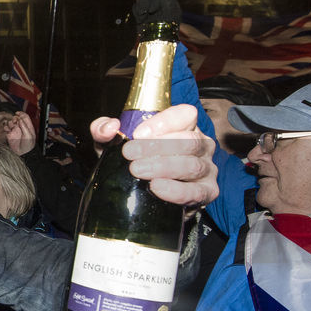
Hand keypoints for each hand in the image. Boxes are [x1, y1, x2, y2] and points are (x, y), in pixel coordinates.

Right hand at [5, 111, 37, 155]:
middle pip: (17, 118)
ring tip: (12, 126)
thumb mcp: (29, 135)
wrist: (23, 153)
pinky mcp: (10, 135)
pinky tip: (8, 129)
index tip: (17, 113)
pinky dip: (6, 127)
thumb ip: (24, 127)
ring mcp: (15, 131)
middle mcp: (21, 128)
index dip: (21, 114)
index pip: (24, 117)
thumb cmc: (28, 146)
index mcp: (27, 127)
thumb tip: (20, 120)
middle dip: (15, 118)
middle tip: (15, 120)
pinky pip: (6, 128)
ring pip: (11, 122)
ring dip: (10, 122)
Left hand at [90, 104, 217, 206]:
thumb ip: (104, 130)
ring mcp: (206, 169)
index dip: (164, 122)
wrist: (141, 195)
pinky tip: (157, 187)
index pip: (185, 114)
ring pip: (192, 165)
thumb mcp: (113, 143)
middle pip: (189, 140)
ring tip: (137, 170)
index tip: (137, 134)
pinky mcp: (207, 193)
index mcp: (185, 126)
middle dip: (157, 146)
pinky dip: (176, 191)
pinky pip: (196, 192)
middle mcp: (201, 145)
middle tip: (130, 154)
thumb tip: (109, 127)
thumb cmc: (133, 161)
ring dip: (163, 167)